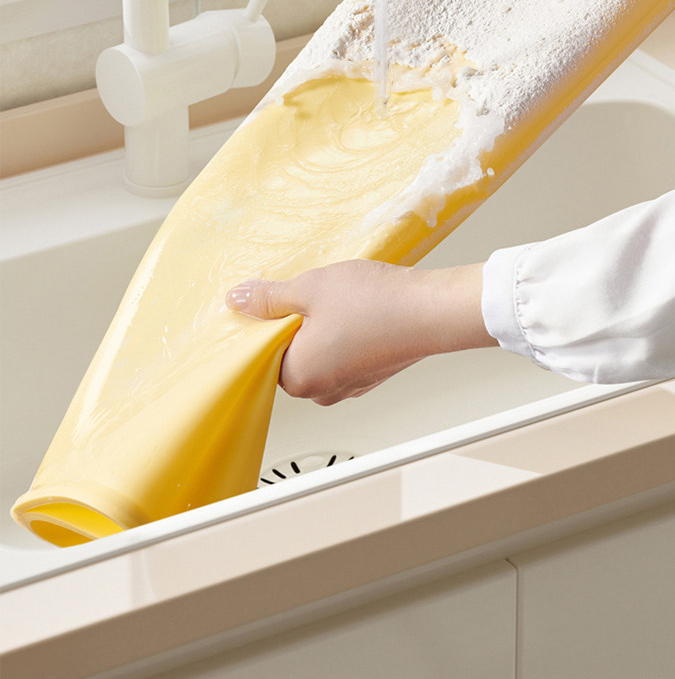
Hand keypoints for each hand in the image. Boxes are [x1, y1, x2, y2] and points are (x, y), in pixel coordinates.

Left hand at [226, 260, 494, 404]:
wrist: (432, 310)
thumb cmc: (376, 304)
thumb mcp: (309, 288)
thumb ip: (269, 297)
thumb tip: (239, 301)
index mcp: (300, 377)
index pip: (261, 355)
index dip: (265, 323)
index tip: (272, 299)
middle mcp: (323, 390)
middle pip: (290, 355)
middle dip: (294, 323)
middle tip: (306, 292)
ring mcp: (350, 384)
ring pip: (319, 352)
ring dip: (320, 325)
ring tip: (335, 296)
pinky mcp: (371, 373)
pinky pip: (343, 353)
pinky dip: (344, 331)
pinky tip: (355, 305)